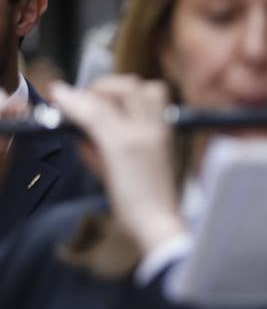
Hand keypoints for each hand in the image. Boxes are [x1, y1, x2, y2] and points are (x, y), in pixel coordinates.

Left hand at [50, 78, 186, 256]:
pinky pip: (94, 114)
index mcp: (165, 132)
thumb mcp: (135, 167)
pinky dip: (73, 104)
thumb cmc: (148, 202)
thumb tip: (82, 134)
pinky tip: (60, 99)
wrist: (158, 222)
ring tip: (73, 104)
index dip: (122, 89)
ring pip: (115, 92)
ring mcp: (139, 134)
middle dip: (105, 86)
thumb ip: (111, 147)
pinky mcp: (121, 145)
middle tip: (87, 102)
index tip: (101, 98)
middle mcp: (155, 127)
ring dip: (91, 93)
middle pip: (133, 85)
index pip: (151, 92)